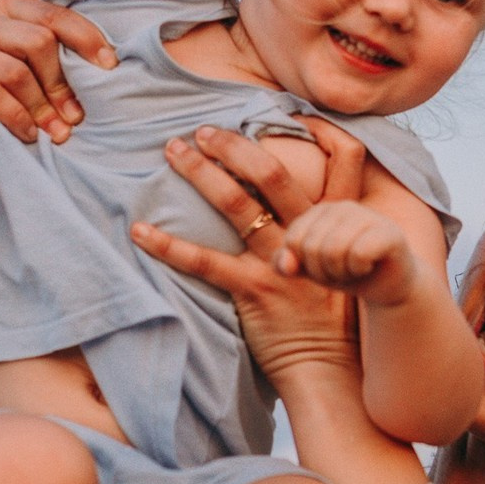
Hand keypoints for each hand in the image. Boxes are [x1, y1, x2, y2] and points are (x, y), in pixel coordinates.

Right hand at [0, 0, 117, 146]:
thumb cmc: (24, 100)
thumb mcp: (47, 71)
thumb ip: (66, 52)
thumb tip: (110, 59)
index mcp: (7, 8)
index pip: (52, 15)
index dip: (85, 39)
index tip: (109, 67)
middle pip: (35, 42)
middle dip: (61, 83)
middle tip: (76, 115)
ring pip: (14, 72)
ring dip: (42, 107)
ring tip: (58, 131)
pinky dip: (17, 116)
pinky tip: (30, 134)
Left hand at [129, 120, 369, 381]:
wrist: (330, 372)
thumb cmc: (332, 322)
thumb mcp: (345, 267)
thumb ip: (328, 231)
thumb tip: (297, 197)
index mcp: (333, 225)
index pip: (342, 163)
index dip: (320, 130)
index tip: (289, 111)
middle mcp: (307, 235)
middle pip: (272, 172)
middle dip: (234, 145)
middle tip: (201, 130)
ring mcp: (280, 261)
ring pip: (236, 204)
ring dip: (200, 172)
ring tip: (173, 152)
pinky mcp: (253, 290)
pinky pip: (203, 261)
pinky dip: (167, 243)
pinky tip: (140, 229)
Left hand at [277, 200, 417, 305]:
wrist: (389, 286)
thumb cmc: (347, 273)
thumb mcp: (310, 270)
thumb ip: (286, 264)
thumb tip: (285, 265)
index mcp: (320, 211)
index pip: (293, 241)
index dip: (305, 266)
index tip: (323, 268)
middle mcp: (343, 207)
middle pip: (312, 247)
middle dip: (324, 272)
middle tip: (342, 272)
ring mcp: (368, 216)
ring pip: (334, 250)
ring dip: (341, 273)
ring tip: (353, 270)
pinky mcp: (389, 232)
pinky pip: (359, 254)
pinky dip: (359, 270)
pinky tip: (368, 267)